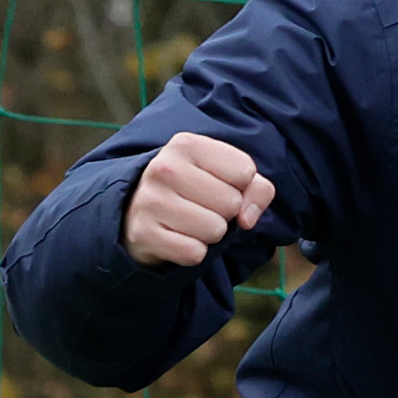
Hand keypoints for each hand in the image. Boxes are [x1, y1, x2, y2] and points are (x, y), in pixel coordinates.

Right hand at [122, 131, 273, 267]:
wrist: (139, 212)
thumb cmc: (195, 190)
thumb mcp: (229, 177)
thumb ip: (258, 189)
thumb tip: (247, 219)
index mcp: (186, 144)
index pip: (245, 171)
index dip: (241, 186)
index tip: (218, 184)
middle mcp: (163, 168)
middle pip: (232, 203)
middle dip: (226, 212)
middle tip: (201, 206)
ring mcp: (149, 201)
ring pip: (215, 230)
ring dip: (211, 234)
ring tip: (189, 221)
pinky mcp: (143, 233)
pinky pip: (194, 253)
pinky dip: (193, 251)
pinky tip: (176, 237)